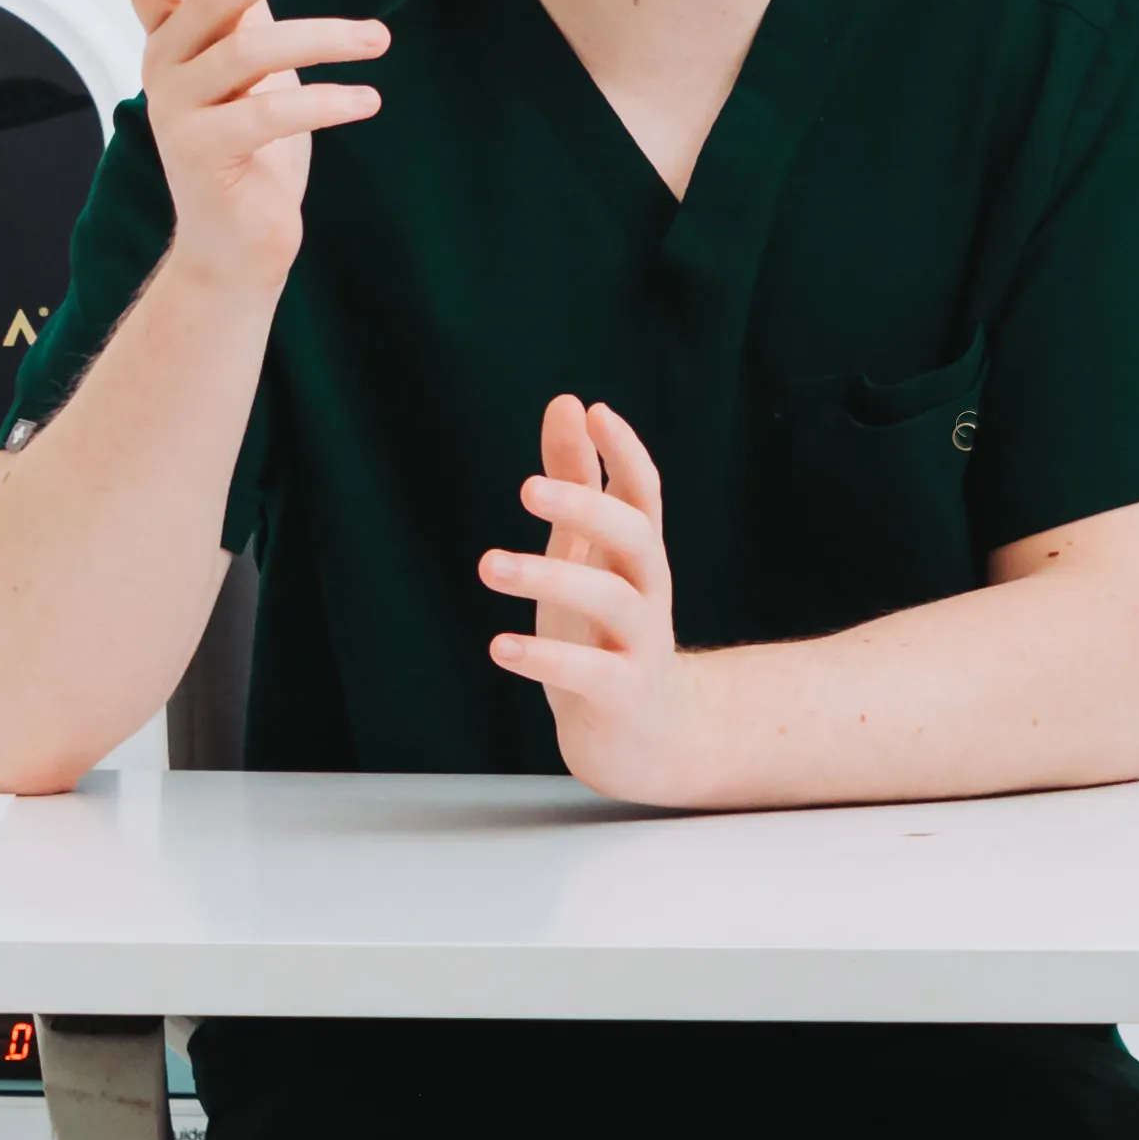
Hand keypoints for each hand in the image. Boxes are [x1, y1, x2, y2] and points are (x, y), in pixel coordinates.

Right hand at [121, 0, 385, 292]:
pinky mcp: (203, 155)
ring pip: (249, 53)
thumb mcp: (247, 48)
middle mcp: (163, 71)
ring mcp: (177, 114)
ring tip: (378, 39)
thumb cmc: (249, 141)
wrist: (240, 242)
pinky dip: (325, 102)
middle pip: (211, 1)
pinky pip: (267, 114)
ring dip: (323, 38)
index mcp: (171, 41)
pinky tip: (367, 99)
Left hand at [478, 390, 714, 799]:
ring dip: (550, 578)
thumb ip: (578, 480)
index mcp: (638, 554)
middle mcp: (647, 591)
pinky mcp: (621, 694)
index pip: (644, 493)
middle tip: (527, 486)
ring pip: (610, 600)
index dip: (626, 451)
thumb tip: (570, 404)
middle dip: (587, 507)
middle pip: (635, 536)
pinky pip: (589, 673)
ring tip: (489, 565)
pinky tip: (500, 647)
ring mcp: (640, 644)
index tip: (595, 413)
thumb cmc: (608, 633)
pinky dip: (545, 658)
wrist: (649, 736)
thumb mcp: (587, 553)